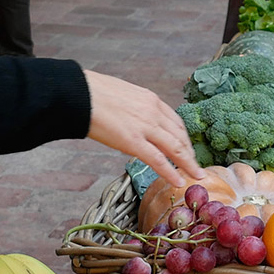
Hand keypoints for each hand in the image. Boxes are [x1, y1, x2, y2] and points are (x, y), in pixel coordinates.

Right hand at [83, 70, 205, 186]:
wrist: (78, 93)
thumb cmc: (92, 93)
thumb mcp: (122, 94)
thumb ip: (133, 108)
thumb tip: (131, 119)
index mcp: (150, 99)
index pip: (175, 121)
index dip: (184, 138)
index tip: (187, 148)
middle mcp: (153, 111)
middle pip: (180, 136)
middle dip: (190, 153)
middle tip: (196, 165)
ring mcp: (145, 126)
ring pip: (175, 148)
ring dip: (188, 164)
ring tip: (195, 175)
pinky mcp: (133, 141)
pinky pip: (158, 160)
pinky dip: (171, 172)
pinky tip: (178, 181)